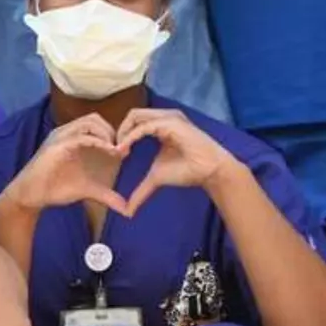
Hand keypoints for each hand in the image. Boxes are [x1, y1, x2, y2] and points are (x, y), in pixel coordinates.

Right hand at [0, 114, 131, 214]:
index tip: (125, 152)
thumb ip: (106, 195)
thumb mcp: (87, 190)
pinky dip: (99, 142)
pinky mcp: (58, 145)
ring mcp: (61, 137)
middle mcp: (66, 133)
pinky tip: (110, 152)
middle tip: (123, 149)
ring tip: (117, 150)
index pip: (96, 125)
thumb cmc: (55, 189)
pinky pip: (82, 136)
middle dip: (112, 131)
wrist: (31, 195)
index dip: (113, 134)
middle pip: (95, 118)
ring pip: (89, 122)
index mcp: (72, 138)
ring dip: (107, 134)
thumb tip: (126, 209)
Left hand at [119, 108, 239, 212]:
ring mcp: (168, 118)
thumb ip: (141, 191)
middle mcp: (163, 118)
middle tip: (114, 151)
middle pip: (132, 115)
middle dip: (119, 131)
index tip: (115, 155)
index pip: (133, 122)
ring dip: (123, 132)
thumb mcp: (156, 178)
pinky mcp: (171, 123)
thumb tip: (128, 211)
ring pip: (135, 116)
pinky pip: (144, 126)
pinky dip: (131, 137)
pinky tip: (124, 149)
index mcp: (160, 126)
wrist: (210, 172)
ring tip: (119, 150)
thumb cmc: (187, 171)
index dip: (121, 136)